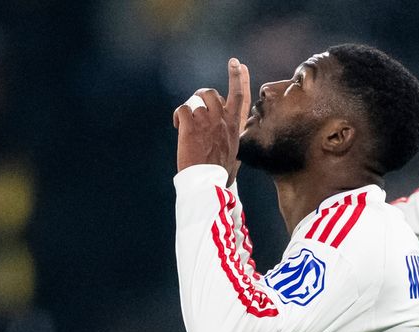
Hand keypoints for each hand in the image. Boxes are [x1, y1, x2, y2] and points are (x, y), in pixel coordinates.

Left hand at [173, 58, 250, 186]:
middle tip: (197, 108)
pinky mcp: (190, 126)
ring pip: (196, 100)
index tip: (238, 64)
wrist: (208, 181)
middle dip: (202, 96)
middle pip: (212, 93)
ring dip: (189, 109)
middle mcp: (223, 120)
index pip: (241, 96)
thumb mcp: (234, 150)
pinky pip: (183, 109)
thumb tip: (227, 130)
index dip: (239, 78)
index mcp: (235, 126)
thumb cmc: (221, 171)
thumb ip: (231, 134)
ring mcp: (207, 122)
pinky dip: (178, 116)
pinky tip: (178, 126)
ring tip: (186, 124)